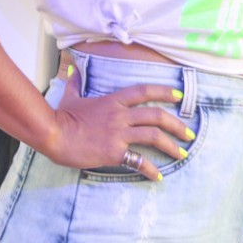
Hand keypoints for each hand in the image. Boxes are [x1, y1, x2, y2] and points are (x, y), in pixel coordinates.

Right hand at [44, 62, 192, 180]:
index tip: (179, 95)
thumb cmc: (61, 116)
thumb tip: (74, 66)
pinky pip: (138, 160)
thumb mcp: (71, 96)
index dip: (164, 92)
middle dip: (177, 124)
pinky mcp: (114, 152)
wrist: (53, 134)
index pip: (144, 91)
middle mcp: (120, 115)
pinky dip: (150, 169)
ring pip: (153, 136)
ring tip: (182, 154)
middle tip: (189, 134)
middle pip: (156, 115)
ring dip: (171, 146)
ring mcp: (118, 133)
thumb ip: (76, 82)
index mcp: (113, 100)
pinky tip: (158, 176)